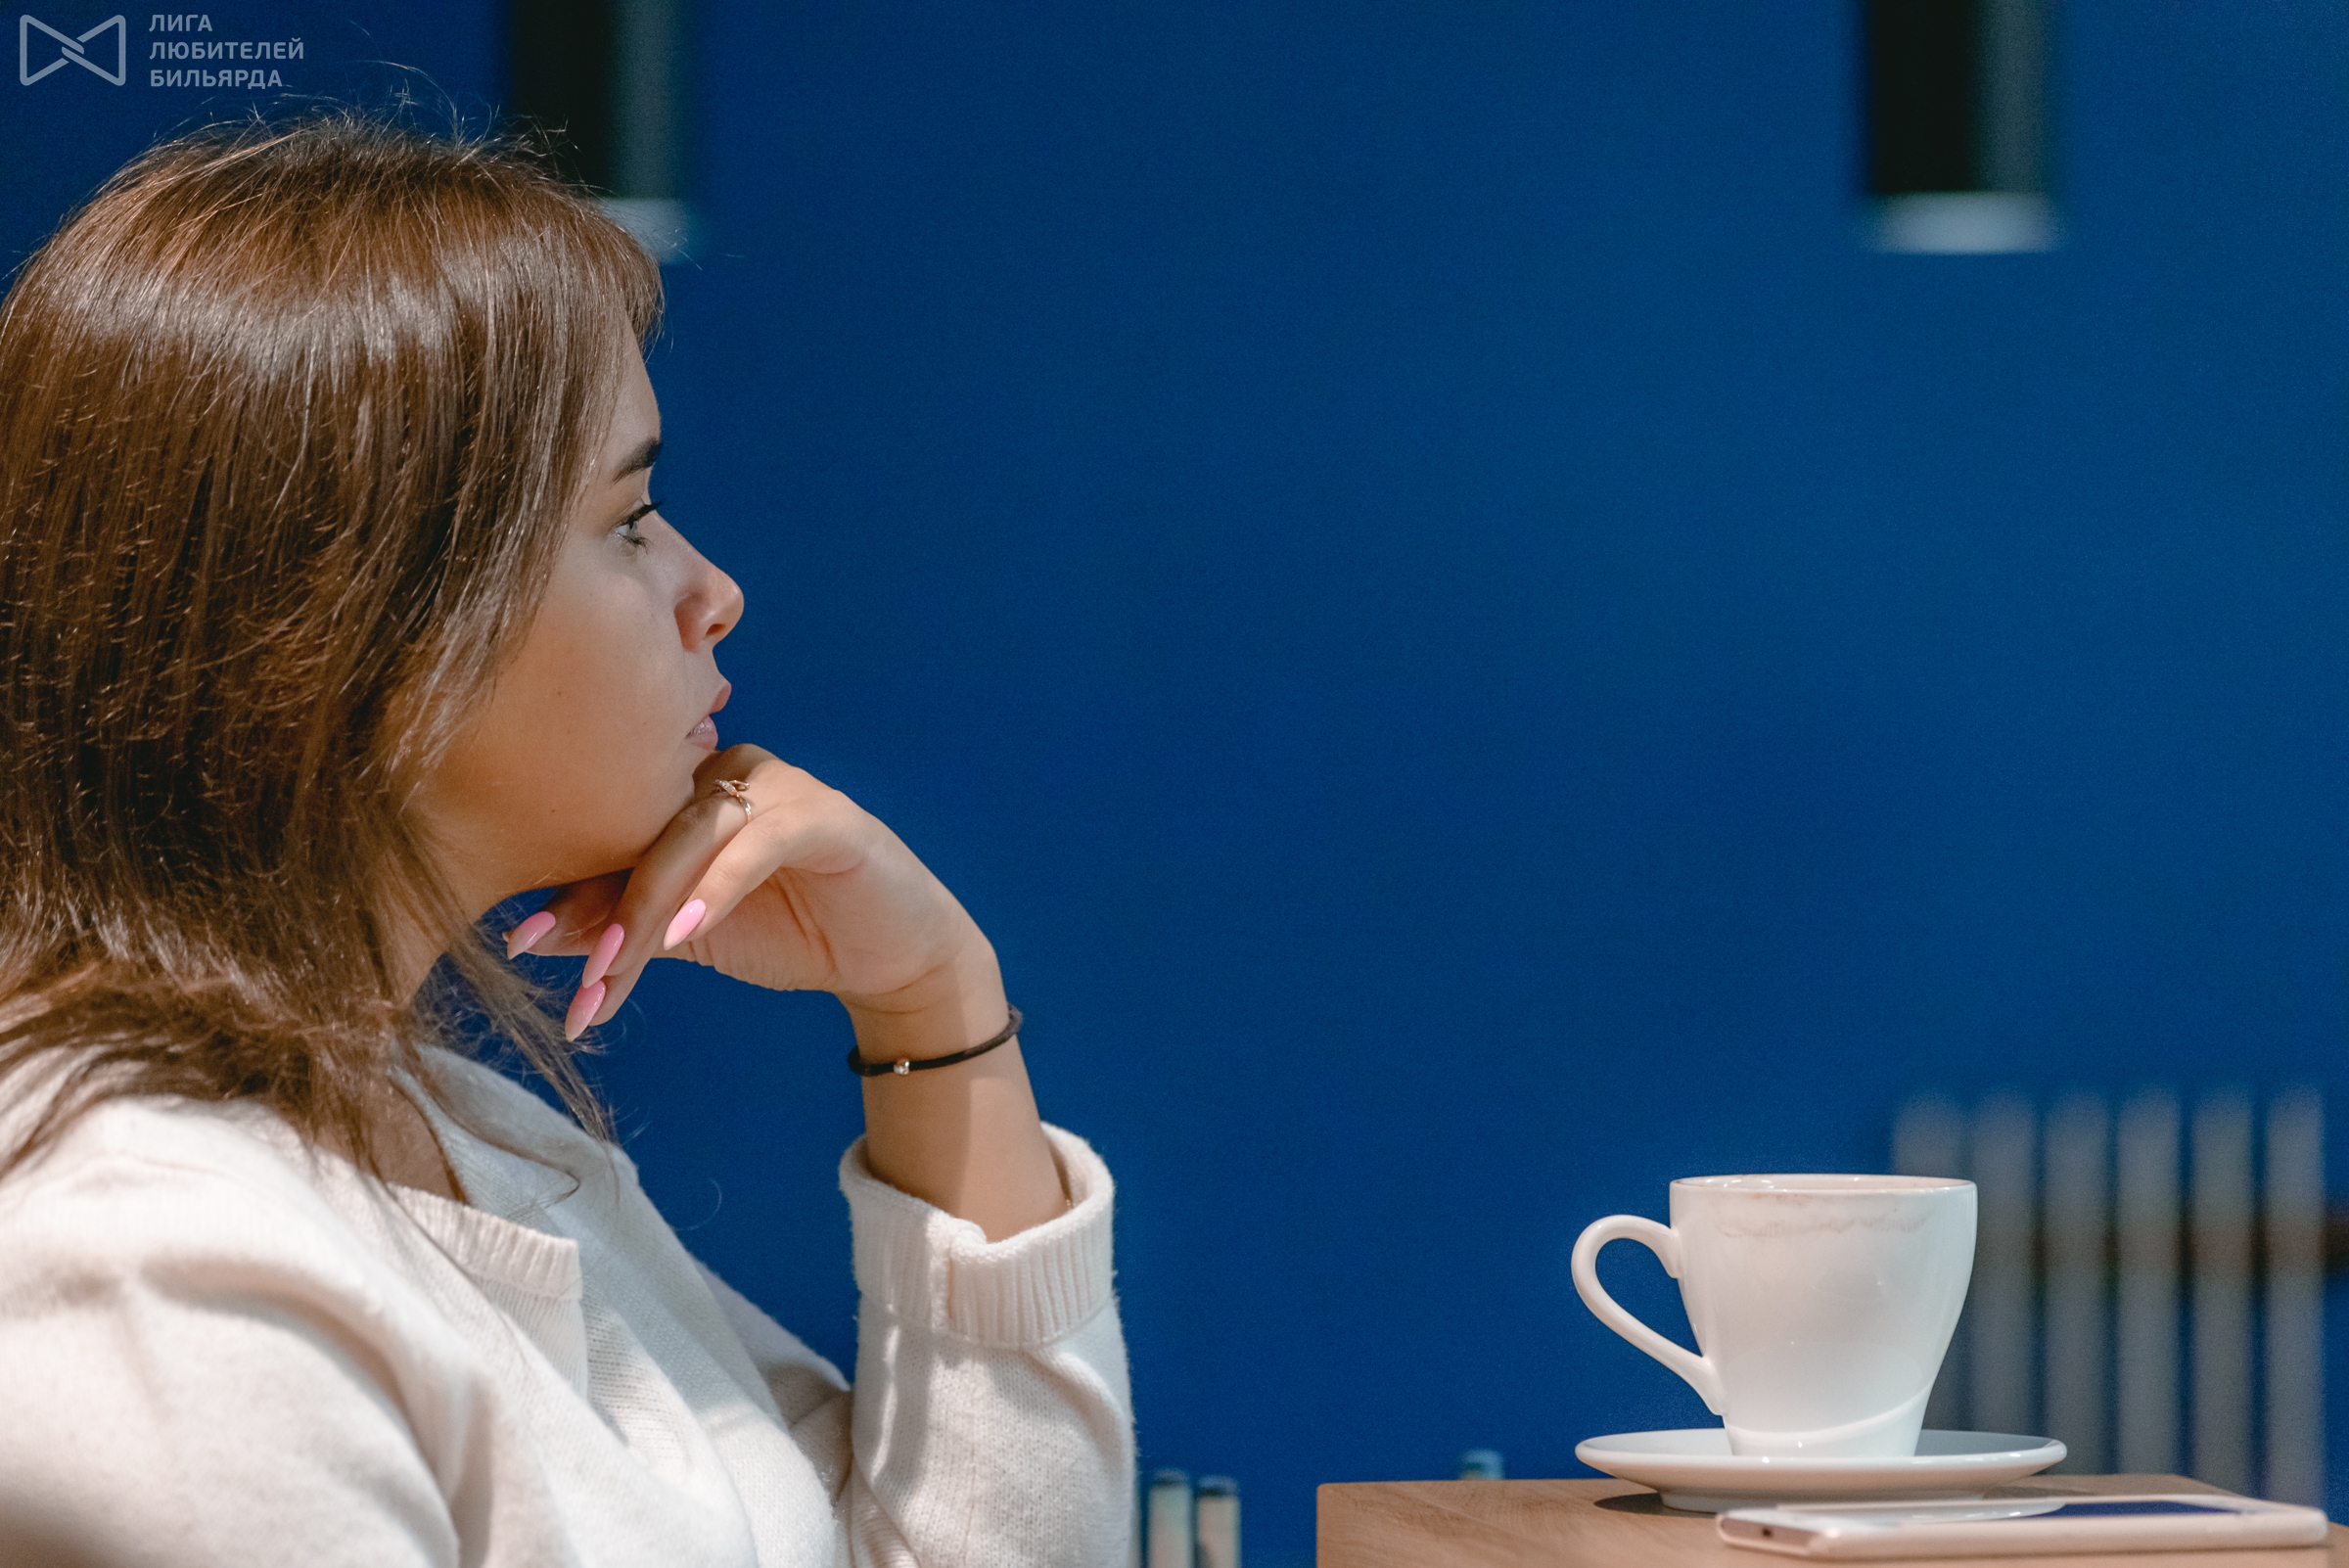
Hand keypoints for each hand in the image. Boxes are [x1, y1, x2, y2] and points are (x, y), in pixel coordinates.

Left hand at [515, 745, 1006, 1053]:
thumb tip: (525, 938)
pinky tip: (688, 931)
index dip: (565, 890)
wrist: (893, 958)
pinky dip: (719, 887)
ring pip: (691, 835)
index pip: (612, 834)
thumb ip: (619, 927)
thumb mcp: (687, 935)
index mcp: (685, 790)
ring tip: (614, 968)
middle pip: (643, 829)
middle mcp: (726, 772)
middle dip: (600, 908)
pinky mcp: (826, 816)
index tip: (517, 947)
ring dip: (649, 906)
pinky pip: (759, 843)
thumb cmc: (790, 933)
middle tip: (569, 974)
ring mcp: (778, 787)